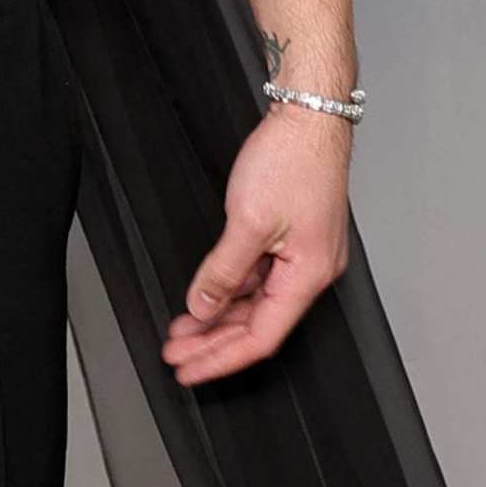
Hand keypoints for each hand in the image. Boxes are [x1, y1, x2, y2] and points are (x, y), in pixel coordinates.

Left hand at [161, 110, 351, 384]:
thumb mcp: (247, 221)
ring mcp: (302, 256)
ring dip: (218, 318)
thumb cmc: (293, 159)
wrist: (309, 116)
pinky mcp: (292, 239)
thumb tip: (203, 306)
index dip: (221, 359)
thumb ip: (222, 271)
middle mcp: (310, 271)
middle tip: (176, 354)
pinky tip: (204, 298)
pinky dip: (229, 291)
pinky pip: (258, 278)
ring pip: (255, 303)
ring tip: (182, 330)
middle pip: (257, 325)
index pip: (260, 337)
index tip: (189, 370)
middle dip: (213, 343)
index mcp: (308, 275)